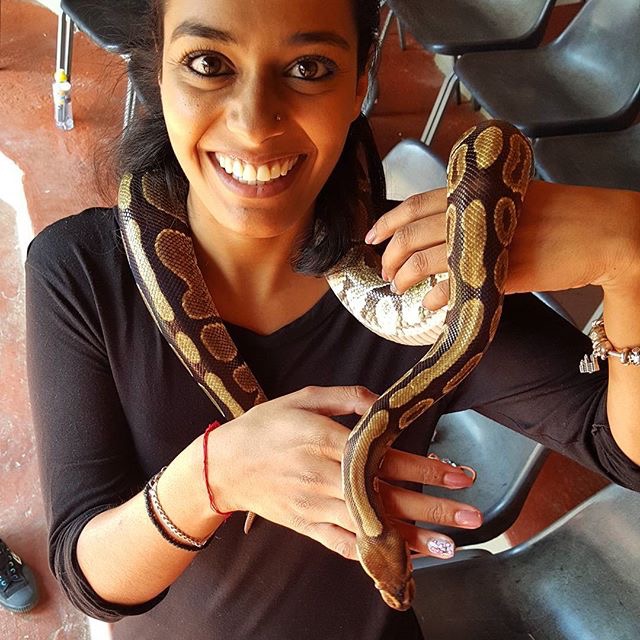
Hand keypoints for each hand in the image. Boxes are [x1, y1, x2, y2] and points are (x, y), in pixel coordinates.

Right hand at [205, 385, 481, 559]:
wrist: (222, 465)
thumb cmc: (263, 426)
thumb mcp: (302, 397)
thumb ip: (346, 398)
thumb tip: (382, 404)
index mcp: (327, 442)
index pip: (386, 458)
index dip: (426, 468)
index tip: (460, 474)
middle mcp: (326, 478)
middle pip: (386, 496)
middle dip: (433, 508)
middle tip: (473, 516)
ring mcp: (316, 507)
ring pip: (371, 526)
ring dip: (412, 539)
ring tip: (450, 547)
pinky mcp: (307, 527)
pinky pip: (344, 545)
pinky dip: (372, 554)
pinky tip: (400, 560)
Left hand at [366, 181, 639, 308]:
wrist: (600, 231)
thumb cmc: (558, 214)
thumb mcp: (509, 202)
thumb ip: (470, 216)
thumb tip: (436, 242)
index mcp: (473, 192)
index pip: (415, 205)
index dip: (387, 221)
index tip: (371, 237)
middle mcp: (473, 214)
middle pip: (412, 235)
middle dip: (390, 256)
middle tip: (385, 272)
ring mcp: (483, 242)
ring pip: (425, 261)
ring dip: (405, 277)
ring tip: (399, 288)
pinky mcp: (499, 271)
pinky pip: (454, 286)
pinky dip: (436, 296)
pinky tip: (429, 303)